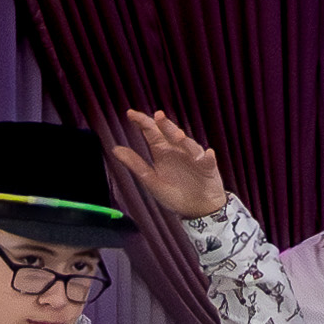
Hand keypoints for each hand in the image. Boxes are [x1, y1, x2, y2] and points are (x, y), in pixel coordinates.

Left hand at [106, 108, 228, 221]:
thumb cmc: (174, 195)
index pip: (151, 132)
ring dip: (184, 140)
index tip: (130, 114)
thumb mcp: (151, 181)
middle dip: (165, 125)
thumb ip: (135, 165)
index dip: (142, 122)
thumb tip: (115, 149)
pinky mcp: (208, 167)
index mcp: (162, 152)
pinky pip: (208, 161)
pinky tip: (207, 154)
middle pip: (170, 134)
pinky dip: (208, 157)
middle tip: (157, 116)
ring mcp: (193, 157)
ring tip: (177, 136)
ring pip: (189, 145)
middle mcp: (177, 150)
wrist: (197, 209)